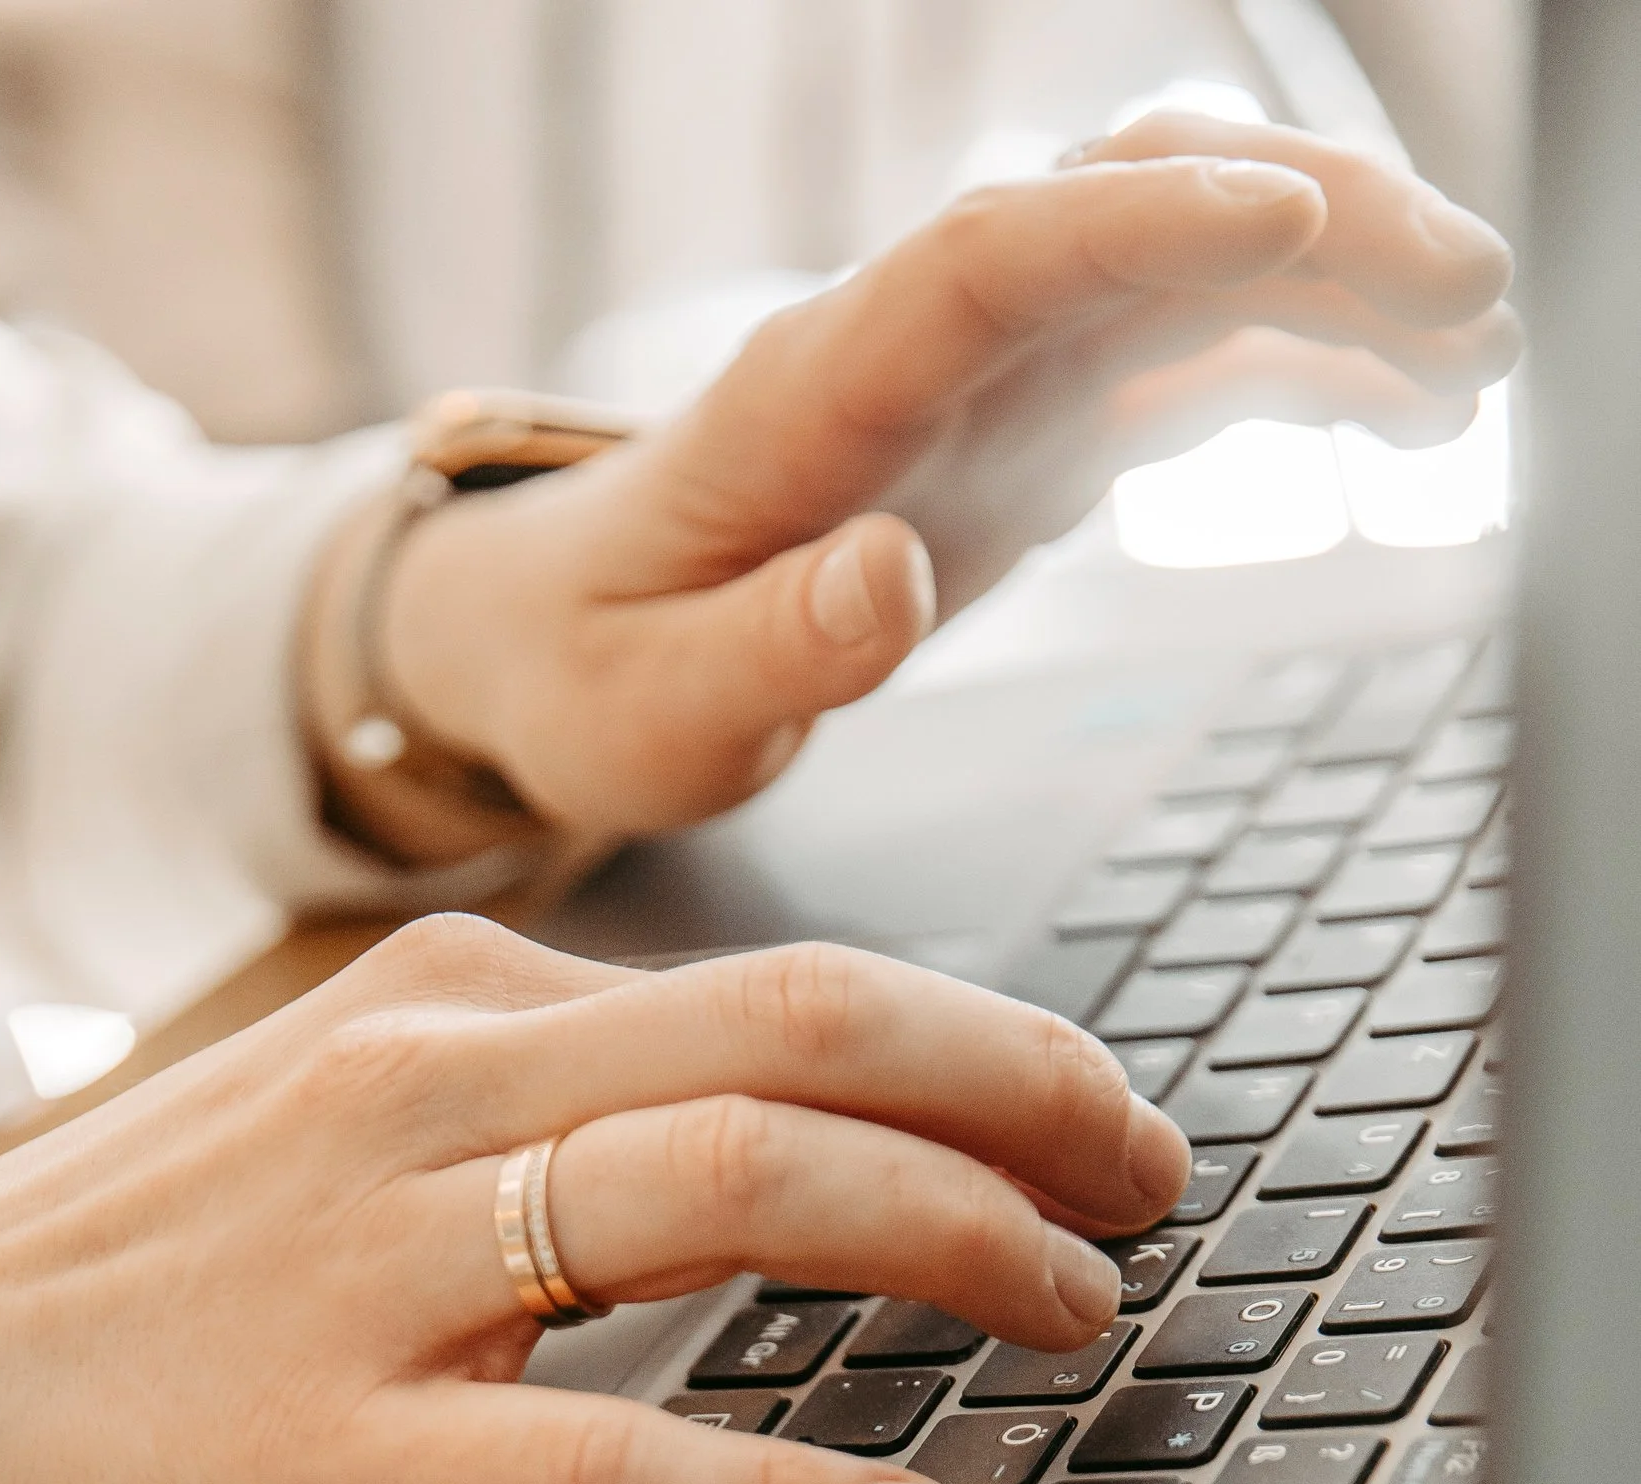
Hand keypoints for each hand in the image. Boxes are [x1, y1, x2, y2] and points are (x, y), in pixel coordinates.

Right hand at [0, 914, 1188, 1483]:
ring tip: (1080, 1324)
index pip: (776, 986)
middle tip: (1156, 1189)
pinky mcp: (329, 1444)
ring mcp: (374, 1264)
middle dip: (1027, 1105)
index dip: (976, 1049)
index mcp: (430, 1001)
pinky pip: (614, 1452)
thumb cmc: (66, 1304)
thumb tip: (704, 1145)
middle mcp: (423, 1089)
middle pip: (807, 1039)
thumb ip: (496, 1118)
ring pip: (742, 1193)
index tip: (1084, 1120)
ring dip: (954, 1249)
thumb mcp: (299, 1137)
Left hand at [380, 117, 1516, 839]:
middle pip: (1122, 215)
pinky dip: (1304, 370)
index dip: (1136, 224)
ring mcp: (984, 378)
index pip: (985, 258)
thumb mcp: (651, 713)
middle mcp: (913, 351)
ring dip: (1337, 284)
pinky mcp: (1027, 430)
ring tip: (1480, 351)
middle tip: (1463, 289)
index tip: (1283, 215)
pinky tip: (1411, 413)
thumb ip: (763, 655)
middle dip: (1302, 220)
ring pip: (1181, 267)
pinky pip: (1185, 361)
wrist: (560, 643)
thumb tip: (880, 577)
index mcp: (808, 395)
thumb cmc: (596, 676)